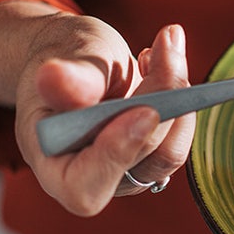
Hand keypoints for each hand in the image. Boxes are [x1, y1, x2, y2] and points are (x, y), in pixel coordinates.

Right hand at [19, 18, 194, 215]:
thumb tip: (53, 78)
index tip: (144, 110)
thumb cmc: (60, 58)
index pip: (84, 187)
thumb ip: (68, 77)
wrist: (72, 54)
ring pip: (170, 151)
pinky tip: (165, 59)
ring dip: (178, 94)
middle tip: (163, 46)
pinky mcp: (151, 155)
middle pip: (142, 160)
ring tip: (163, 47)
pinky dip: (182, 95)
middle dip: (160, 100)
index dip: (116, 155)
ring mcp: (126, 171)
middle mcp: (91, 178)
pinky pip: (179, 135)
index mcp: (51, 165)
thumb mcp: (63, 58)